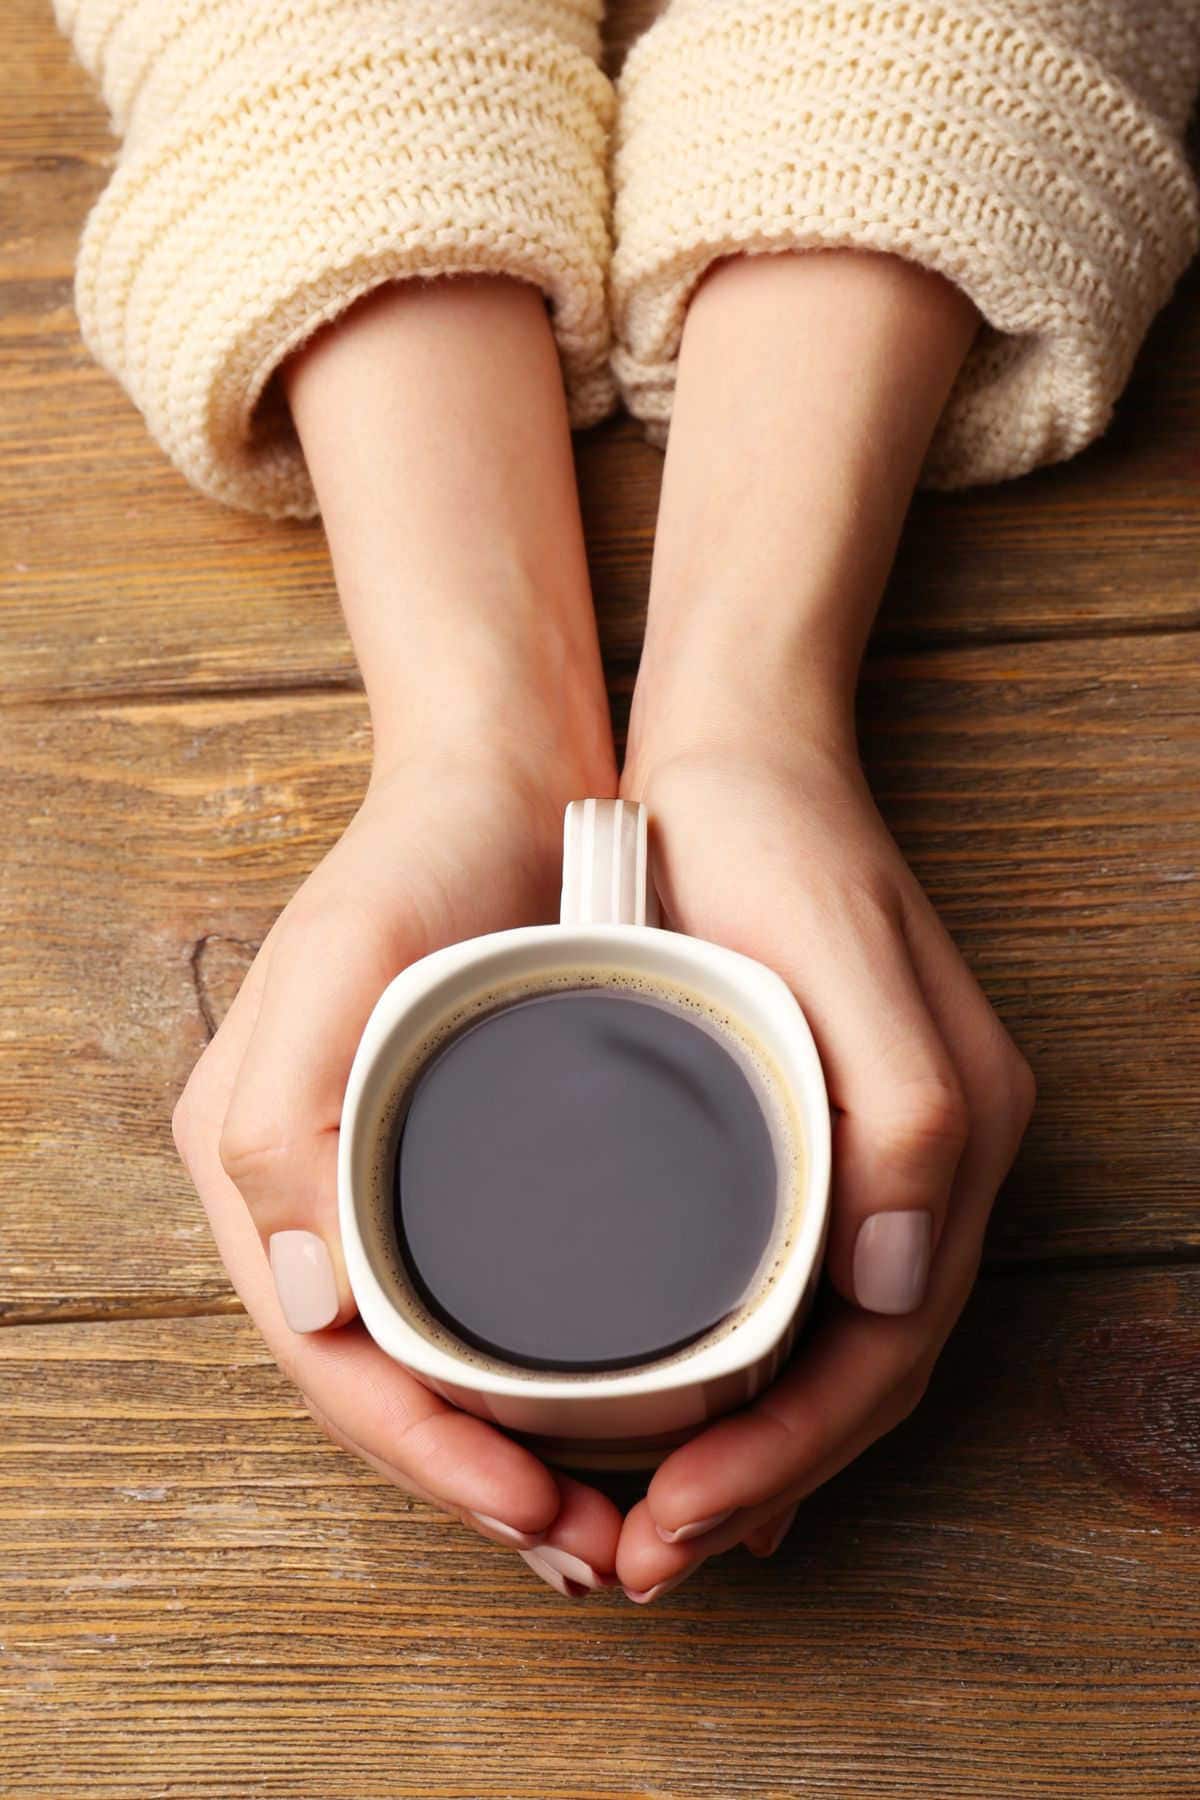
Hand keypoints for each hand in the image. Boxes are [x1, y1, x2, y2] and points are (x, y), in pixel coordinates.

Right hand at [174, 273, 623, 1595]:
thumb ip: (288, 1118)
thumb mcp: (344, 956)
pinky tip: (610, 1420)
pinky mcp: (462, 1164)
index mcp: (258, 1164)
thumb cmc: (420, 859)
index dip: (421, 1450)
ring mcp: (388, 1182)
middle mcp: (313, 1193)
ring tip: (606, 1524)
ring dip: (512, 1457)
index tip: (530, 1510)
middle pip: (383, 1382)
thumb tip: (307, 1302)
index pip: (330, 1354)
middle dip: (474, 1485)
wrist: (500, 779)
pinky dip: (541, 1382)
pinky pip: (486, 1306)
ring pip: (438, 1363)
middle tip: (588, 1554)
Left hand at [612, 739, 1034, 1599]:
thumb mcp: (843, 955)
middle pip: (860, 1376)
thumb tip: (897, 1294)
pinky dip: (743, 1383)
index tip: (673, 1521)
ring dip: (749, 1455)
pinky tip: (679, 1424)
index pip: (884, 1352)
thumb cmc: (774, 843)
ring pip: (826, 1353)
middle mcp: (926, 1164)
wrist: (735, 752)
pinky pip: (792, 1296)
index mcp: (951, 1136)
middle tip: (637, 1560)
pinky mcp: (811, 1136)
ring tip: (646, 1527)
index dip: (789, 1456)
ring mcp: (873, 1155)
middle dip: (760, 1485)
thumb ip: (906, 1119)